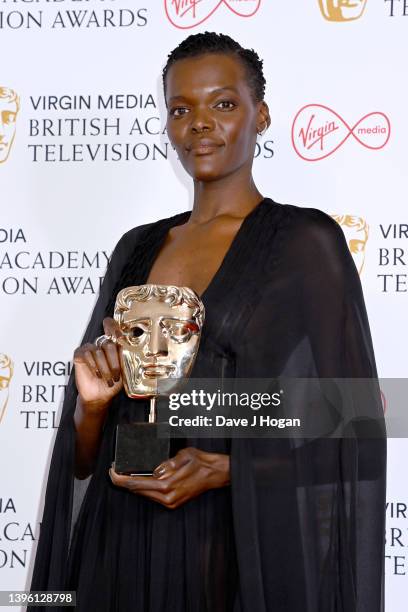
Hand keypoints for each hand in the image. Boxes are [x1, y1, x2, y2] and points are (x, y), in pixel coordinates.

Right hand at [74, 317, 123, 413]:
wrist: (100, 395)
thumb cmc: (112, 382)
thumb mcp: (124, 369)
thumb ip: (124, 356)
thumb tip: (126, 345)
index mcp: (113, 344)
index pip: (112, 327)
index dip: (114, 328)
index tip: (119, 336)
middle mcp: (101, 344)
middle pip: (108, 343)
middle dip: (113, 362)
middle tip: (115, 375)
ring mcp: (89, 348)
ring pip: (98, 351)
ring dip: (104, 368)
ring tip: (107, 379)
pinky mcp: (79, 354)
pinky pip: (85, 354)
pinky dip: (92, 365)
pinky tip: (96, 374)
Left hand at [109, 447, 229, 508]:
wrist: (215, 473)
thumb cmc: (201, 462)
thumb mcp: (182, 455)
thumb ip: (166, 463)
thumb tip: (155, 470)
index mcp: (167, 485)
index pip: (135, 484)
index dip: (120, 479)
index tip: (112, 472)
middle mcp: (167, 497)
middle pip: (137, 491)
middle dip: (124, 481)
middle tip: (115, 471)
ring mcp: (170, 502)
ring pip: (144, 494)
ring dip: (134, 485)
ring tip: (125, 474)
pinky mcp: (173, 502)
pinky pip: (153, 496)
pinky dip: (145, 488)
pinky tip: (141, 480)